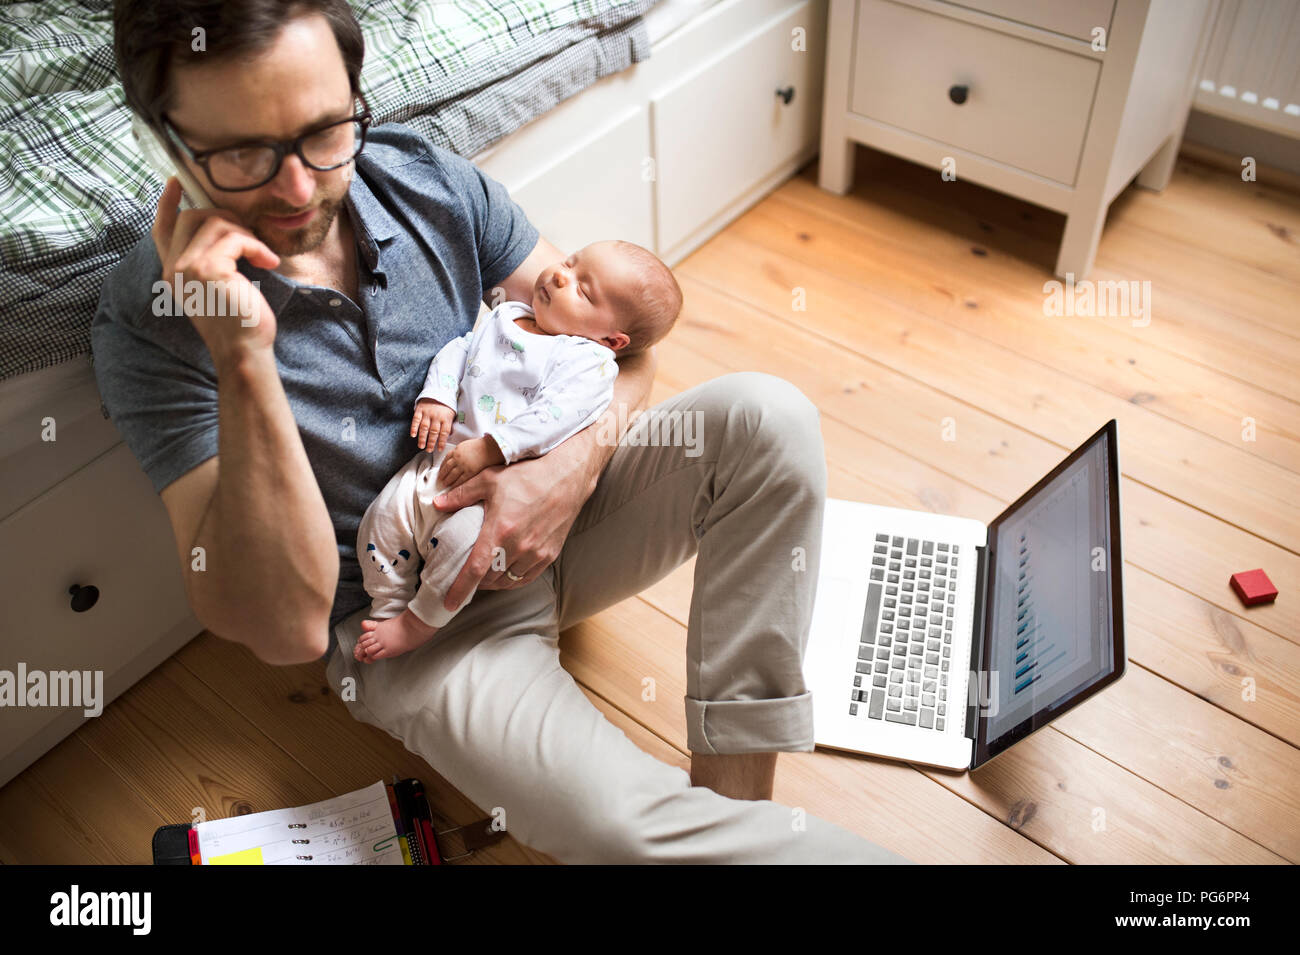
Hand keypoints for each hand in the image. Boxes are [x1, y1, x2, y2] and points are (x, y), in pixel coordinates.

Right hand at [151, 177, 280, 368]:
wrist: (243, 352)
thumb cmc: (239, 324)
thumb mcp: (219, 289)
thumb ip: (210, 262)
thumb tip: (225, 230)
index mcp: (173, 273)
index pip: (162, 230)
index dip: (167, 204)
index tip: (174, 182)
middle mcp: (173, 269)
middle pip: (191, 217)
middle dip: (224, 218)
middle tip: (249, 236)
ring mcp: (186, 268)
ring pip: (215, 223)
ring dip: (245, 233)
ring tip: (262, 255)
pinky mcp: (207, 269)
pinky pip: (235, 238)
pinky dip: (256, 246)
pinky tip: (268, 262)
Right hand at [411, 399, 456, 451]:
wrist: (438, 390)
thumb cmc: (445, 405)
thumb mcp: (451, 414)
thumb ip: (448, 425)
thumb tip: (446, 437)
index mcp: (446, 418)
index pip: (444, 433)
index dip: (441, 442)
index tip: (439, 449)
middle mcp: (436, 416)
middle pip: (434, 432)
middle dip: (431, 442)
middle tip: (429, 450)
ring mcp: (427, 413)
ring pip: (424, 428)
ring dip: (422, 438)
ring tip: (421, 446)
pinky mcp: (420, 410)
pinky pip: (416, 420)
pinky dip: (414, 427)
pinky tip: (413, 435)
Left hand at [431, 446, 591, 609]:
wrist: (567, 477)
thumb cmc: (528, 475)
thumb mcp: (489, 479)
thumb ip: (461, 494)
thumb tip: (438, 503)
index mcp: (500, 530)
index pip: (475, 569)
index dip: (460, 589)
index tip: (448, 603)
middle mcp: (519, 546)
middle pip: (490, 579)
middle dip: (474, 583)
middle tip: (465, 577)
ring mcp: (536, 553)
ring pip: (508, 581)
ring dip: (493, 582)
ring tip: (484, 575)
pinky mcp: (550, 555)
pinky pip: (526, 577)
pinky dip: (512, 580)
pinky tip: (505, 573)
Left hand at [436, 436, 503, 489]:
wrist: (490, 448)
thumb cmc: (481, 446)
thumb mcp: (466, 445)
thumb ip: (460, 451)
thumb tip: (456, 456)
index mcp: (457, 451)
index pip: (446, 460)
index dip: (442, 466)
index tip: (440, 471)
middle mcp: (458, 458)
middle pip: (447, 468)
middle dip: (442, 475)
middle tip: (440, 479)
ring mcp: (463, 465)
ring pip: (452, 475)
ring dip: (447, 480)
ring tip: (445, 484)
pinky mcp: (470, 472)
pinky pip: (461, 479)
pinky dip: (456, 484)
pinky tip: (453, 487)